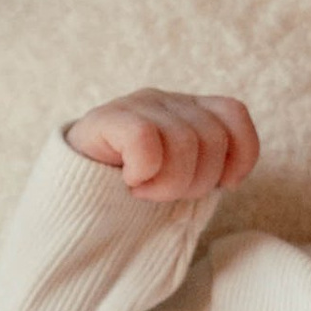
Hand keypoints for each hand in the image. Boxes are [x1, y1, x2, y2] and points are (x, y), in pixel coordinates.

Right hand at [63, 87, 258, 205]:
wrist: (70, 209)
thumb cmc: (132, 198)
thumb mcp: (180, 182)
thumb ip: (207, 169)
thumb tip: (234, 178)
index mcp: (188, 111)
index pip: (235, 114)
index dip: (241, 155)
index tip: (225, 185)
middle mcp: (165, 101)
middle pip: (213, 138)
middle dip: (199, 182)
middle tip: (166, 194)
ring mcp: (135, 106)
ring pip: (183, 142)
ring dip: (169, 183)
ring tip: (145, 192)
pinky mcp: (105, 119)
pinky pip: (145, 139)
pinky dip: (144, 170)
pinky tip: (129, 180)